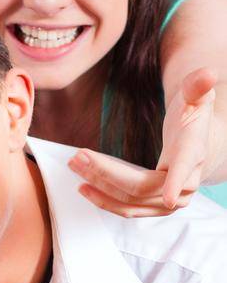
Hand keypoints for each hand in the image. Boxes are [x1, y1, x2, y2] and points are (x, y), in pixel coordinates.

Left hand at [68, 67, 215, 214]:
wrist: (201, 147)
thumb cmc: (193, 118)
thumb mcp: (196, 98)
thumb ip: (197, 86)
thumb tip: (208, 73)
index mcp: (193, 154)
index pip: (185, 168)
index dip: (178, 183)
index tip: (170, 198)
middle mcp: (185, 185)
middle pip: (142, 187)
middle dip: (107, 174)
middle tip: (77, 156)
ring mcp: (170, 201)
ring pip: (131, 202)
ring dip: (99, 187)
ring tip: (74, 166)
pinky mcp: (154, 207)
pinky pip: (128, 209)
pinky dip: (104, 201)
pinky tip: (84, 186)